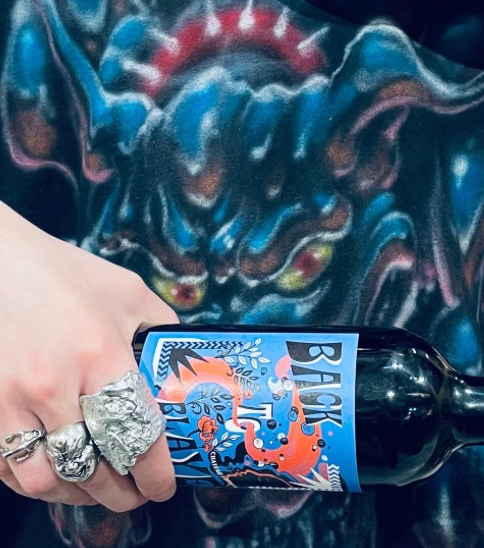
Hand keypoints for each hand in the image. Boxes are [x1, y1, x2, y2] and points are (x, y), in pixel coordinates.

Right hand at [0, 202, 178, 509]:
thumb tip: (183, 361)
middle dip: (122, 493)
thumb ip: (157, 327)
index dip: (155, 473)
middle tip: (135, 495)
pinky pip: (9, 469)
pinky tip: (55, 475)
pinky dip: (35, 481)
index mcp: (101, 353)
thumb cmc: (61, 272)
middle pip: (95, 468)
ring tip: (97, 490)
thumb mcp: (125, 291)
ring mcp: (13, 401)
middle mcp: (57, 385)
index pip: (138, 434)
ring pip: (48, 480)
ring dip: (78, 494)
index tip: (164, 486)